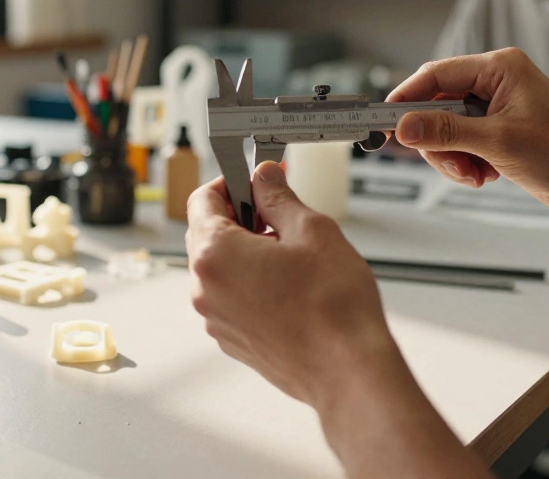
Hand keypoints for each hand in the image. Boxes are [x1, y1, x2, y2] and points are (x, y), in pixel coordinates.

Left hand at [186, 162, 401, 408]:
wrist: (347, 368)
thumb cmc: (333, 306)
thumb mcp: (311, 230)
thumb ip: (278, 197)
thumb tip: (265, 178)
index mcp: (216, 254)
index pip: (201, 200)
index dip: (229, 183)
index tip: (254, 181)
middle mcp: (205, 289)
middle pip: (206, 234)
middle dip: (238, 217)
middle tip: (277, 214)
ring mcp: (216, 319)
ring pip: (219, 268)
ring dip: (245, 251)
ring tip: (289, 253)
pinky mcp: (232, 340)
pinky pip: (230, 298)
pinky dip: (249, 283)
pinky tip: (288, 284)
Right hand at [387, 48, 548, 209]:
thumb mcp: (499, 142)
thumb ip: (448, 133)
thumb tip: (406, 127)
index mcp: (500, 68)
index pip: (437, 74)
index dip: (408, 97)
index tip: (386, 119)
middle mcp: (496, 81)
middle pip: (437, 106)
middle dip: (438, 140)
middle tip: (450, 164)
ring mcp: (496, 106)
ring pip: (446, 129)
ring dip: (452, 157)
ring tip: (473, 175)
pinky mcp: (498, 130)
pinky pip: (462, 143)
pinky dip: (465, 163)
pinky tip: (484, 176)